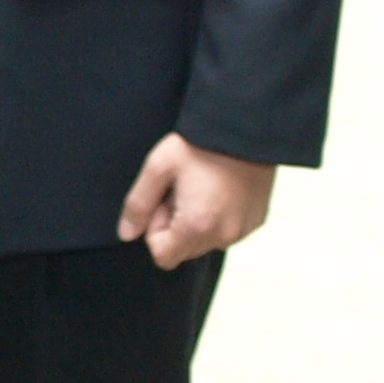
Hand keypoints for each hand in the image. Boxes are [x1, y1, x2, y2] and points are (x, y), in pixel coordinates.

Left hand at [116, 132, 273, 269]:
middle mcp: (223, 235)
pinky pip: (228, 231)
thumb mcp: (159, 166)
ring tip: (202, 187)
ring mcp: (243, 230)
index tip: (165, 200)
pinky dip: (220, 217)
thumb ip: (138, 204)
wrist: (245, 126)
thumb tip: (126, 234)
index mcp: (197, 226)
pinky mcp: (257, 220)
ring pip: (207, 242)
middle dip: (177, 226)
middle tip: (183, 189)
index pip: (164, 256)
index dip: (156, 230)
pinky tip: (221, 189)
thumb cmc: (201, 144)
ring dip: (198, 223)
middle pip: (185, 251)